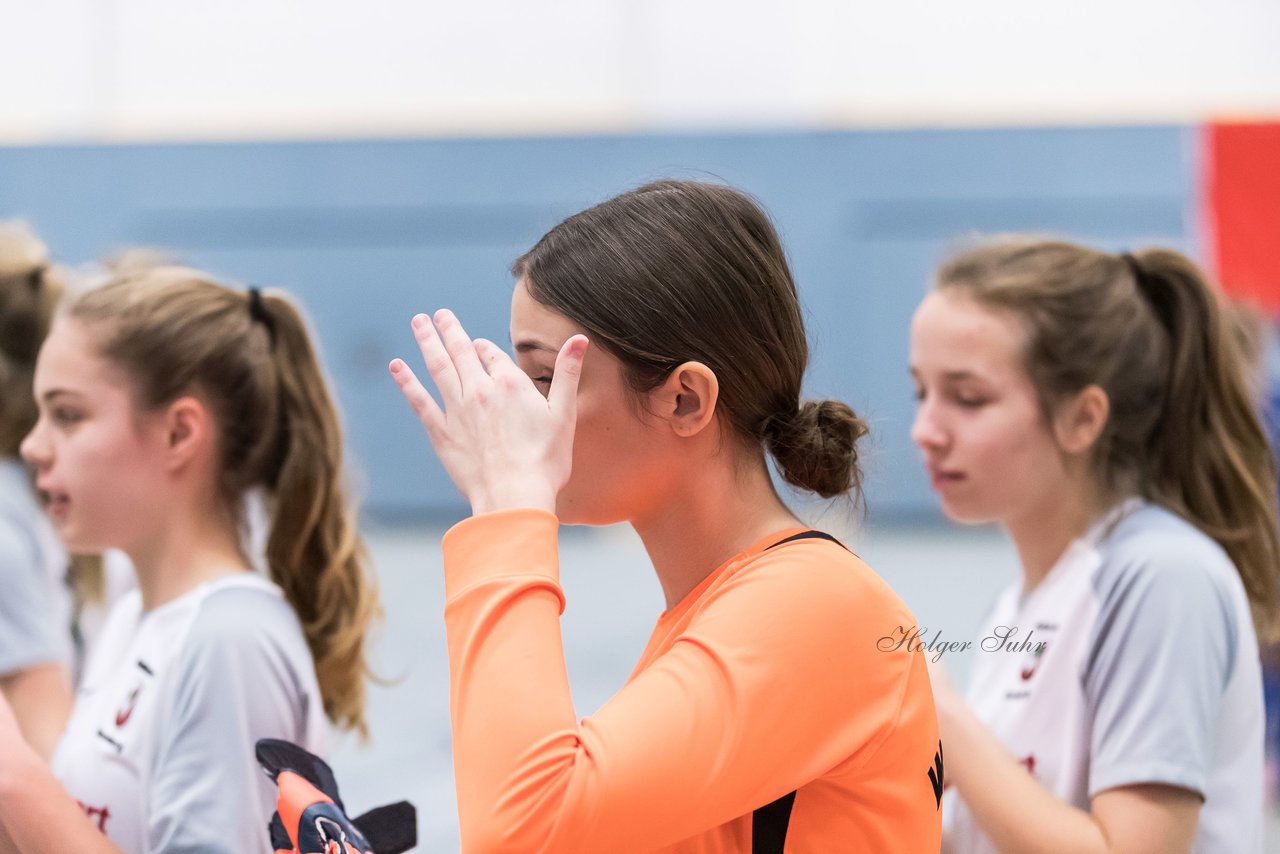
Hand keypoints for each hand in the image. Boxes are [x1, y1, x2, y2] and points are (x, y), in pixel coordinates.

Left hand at [389, 309, 587, 514]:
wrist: (514, 496)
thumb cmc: (545, 461)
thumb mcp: (565, 414)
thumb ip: (568, 373)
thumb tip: (580, 338)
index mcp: (511, 384)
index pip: (494, 356)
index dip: (486, 349)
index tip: (479, 345)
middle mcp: (481, 391)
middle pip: (462, 352)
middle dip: (450, 330)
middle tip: (439, 315)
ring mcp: (458, 411)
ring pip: (439, 367)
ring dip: (427, 341)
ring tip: (418, 322)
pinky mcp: (442, 432)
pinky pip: (419, 400)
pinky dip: (407, 381)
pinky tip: (397, 366)